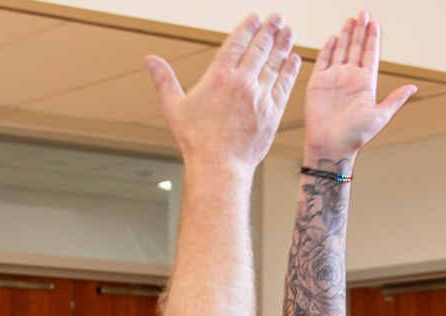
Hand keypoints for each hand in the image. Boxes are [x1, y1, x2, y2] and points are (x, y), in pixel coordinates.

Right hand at [146, 14, 298, 174]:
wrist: (219, 167)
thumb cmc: (196, 141)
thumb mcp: (174, 107)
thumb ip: (164, 80)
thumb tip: (150, 60)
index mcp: (218, 78)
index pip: (237, 43)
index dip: (248, 27)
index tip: (256, 18)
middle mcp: (241, 83)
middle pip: (259, 48)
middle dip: (270, 30)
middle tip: (277, 18)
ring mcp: (259, 97)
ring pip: (274, 64)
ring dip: (283, 45)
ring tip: (289, 31)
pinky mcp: (271, 112)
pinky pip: (284, 85)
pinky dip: (290, 70)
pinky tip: (294, 59)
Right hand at [302, 11, 416, 162]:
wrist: (331, 146)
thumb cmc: (355, 136)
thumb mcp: (380, 116)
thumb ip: (395, 99)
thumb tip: (414, 88)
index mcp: (366, 83)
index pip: (371, 55)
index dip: (373, 38)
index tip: (375, 23)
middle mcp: (350, 78)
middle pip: (357, 48)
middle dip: (360, 30)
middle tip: (364, 12)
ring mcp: (334, 79)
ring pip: (342, 50)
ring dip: (346, 34)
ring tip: (351, 19)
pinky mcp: (318, 82)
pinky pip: (324, 60)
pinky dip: (328, 48)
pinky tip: (334, 37)